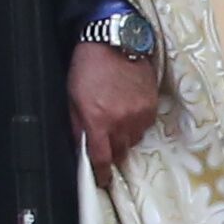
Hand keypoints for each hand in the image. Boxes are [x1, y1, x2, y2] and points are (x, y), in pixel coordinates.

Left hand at [69, 38, 163, 175]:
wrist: (114, 43)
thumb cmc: (87, 67)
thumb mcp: (72, 96)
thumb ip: (76, 124)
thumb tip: (80, 147)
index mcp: (98, 120)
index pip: (101, 158)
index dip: (101, 173)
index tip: (101, 180)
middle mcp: (121, 121)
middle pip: (120, 153)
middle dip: (111, 153)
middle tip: (104, 144)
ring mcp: (139, 115)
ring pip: (133, 141)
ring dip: (123, 138)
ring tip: (115, 121)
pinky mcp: (152, 107)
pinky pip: (144, 127)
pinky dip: (135, 125)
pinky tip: (127, 111)